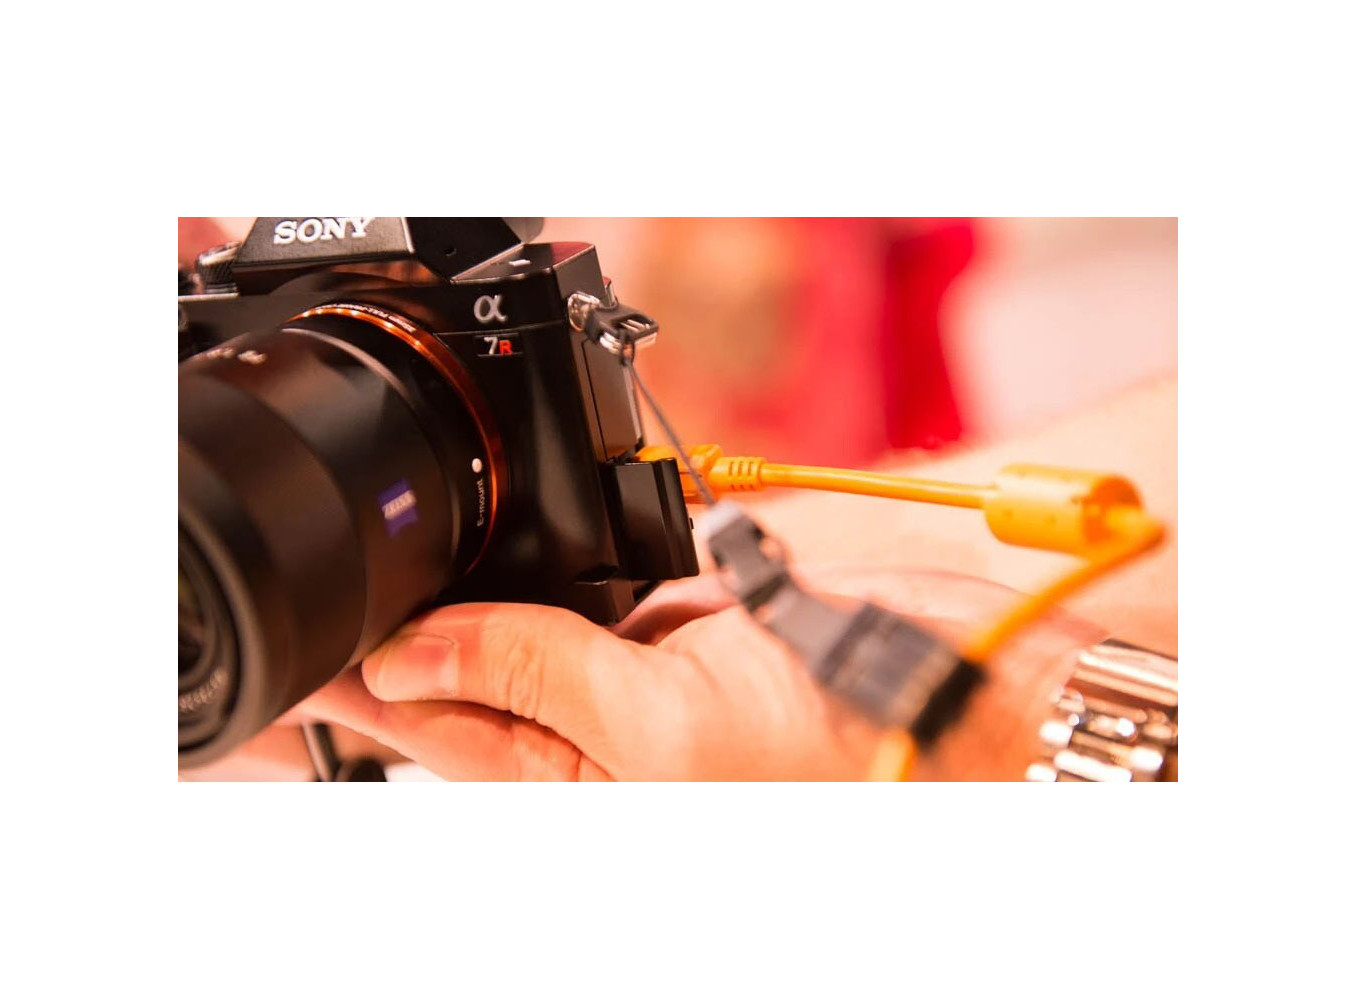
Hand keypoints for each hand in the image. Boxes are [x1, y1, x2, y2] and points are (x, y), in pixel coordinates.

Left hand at [299, 568, 1106, 780]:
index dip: (375, 691)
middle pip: (481, 689)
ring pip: (538, 639)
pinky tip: (530, 561)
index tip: (318, 649)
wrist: (957, 690)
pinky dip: (569, 580)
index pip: (446, 738)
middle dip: (418, 644)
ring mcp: (649, 691)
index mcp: (585, 794)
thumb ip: (533, 674)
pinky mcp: (691, 640)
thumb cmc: (828, 747)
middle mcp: (608, 750)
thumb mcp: (655, 725)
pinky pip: (606, 607)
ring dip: (487, 604)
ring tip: (420, 569)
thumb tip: (419, 649)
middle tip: (353, 597)